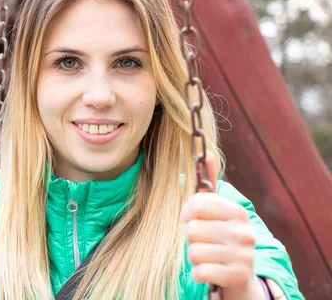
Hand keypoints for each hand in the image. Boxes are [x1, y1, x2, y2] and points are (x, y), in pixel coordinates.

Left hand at [182, 151, 265, 299]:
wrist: (241, 279)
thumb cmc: (221, 239)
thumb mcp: (218, 212)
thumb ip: (210, 184)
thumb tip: (207, 153)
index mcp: (237, 212)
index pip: (196, 204)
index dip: (188, 214)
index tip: (194, 220)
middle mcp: (244, 232)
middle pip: (192, 230)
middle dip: (191, 239)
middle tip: (205, 242)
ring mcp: (243, 255)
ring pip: (194, 252)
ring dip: (195, 257)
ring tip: (209, 257)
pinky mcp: (238, 276)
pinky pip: (200, 271)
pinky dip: (199, 273)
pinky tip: (210, 271)